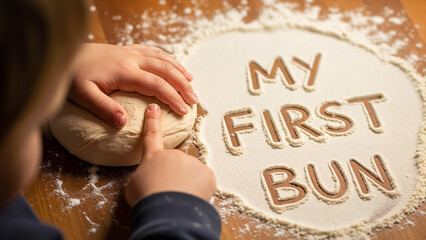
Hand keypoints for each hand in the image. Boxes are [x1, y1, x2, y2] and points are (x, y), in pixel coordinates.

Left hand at [69, 43, 197, 127]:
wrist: (65, 54)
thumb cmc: (73, 76)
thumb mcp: (83, 95)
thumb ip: (104, 108)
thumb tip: (123, 122)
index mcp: (124, 72)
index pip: (157, 85)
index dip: (173, 97)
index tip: (184, 110)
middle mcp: (132, 59)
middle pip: (166, 70)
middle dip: (183, 85)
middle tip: (194, 99)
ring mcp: (131, 52)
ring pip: (163, 59)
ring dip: (179, 70)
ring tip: (192, 82)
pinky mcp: (128, 50)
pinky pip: (154, 51)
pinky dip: (168, 58)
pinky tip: (175, 63)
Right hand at [125, 104, 216, 206]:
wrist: (167, 210)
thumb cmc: (147, 199)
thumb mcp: (135, 185)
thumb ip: (145, 175)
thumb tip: (153, 178)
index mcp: (153, 157)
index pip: (152, 135)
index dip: (152, 121)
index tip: (155, 107)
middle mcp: (173, 155)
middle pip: (175, 164)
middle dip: (174, 177)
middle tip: (168, 193)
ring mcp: (192, 162)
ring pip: (191, 174)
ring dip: (186, 185)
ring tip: (178, 198)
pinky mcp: (207, 173)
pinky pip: (203, 182)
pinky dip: (199, 191)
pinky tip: (190, 199)